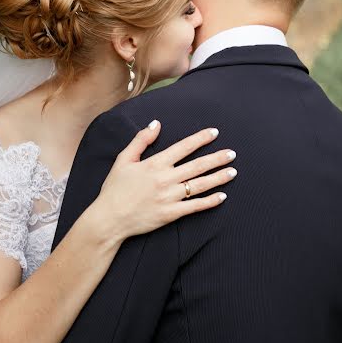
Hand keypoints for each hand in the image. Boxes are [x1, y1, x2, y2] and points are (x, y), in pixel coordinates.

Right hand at [95, 120, 236, 241]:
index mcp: (155, 164)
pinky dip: (210, 201)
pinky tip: (222, 196)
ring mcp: (170, 197)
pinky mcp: (171, 214)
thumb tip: (156, 124)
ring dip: (218, 177)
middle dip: (217, 158)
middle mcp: (165, 179)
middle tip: (232, 153)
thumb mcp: (124, 159)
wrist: (109, 218)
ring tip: (232, 171)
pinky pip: (195, 206)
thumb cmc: (115, 188)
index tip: (215, 133)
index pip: (183, 147)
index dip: (201, 139)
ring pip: (200, 185)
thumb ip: (141, 140)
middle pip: (197, 165)